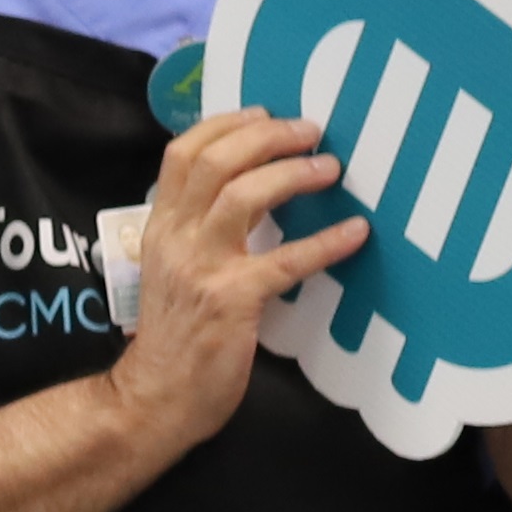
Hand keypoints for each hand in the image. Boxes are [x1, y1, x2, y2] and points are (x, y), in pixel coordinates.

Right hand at [109, 107, 362, 454]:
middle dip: (267, 136)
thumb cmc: (174, 338)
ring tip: (330, 168)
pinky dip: (325, 242)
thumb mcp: (172, 270)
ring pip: (243, 195)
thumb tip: (248, 195)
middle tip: (310, 131)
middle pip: (216, 161)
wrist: (154, 399)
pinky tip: (356, 232)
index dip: (225, 123)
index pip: (182, 153)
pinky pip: (285, 261)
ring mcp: (202, 268)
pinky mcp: (232, 302)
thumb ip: (198, 232)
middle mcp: (176, 237)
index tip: (265, 112)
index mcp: (160, 226)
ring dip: (293, 173)